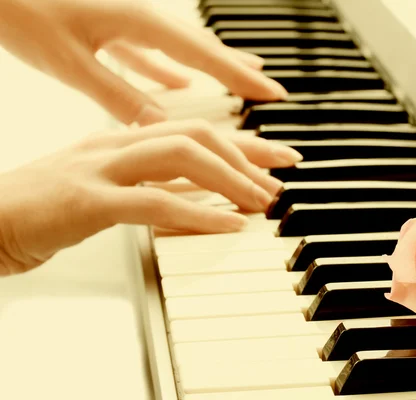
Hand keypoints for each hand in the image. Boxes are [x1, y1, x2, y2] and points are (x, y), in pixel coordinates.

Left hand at [0, 0, 287, 125]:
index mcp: (138, 22)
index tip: (272, 94)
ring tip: (244, 77)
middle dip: (240, 71)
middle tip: (272, 90)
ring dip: (215, 65)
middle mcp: (140, 17)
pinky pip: (152, 51)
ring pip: (182, 48)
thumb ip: (119, 95)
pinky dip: (172, 67)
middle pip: (204, 49)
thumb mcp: (71, 63)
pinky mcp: (109, 27)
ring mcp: (126, 21)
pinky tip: (182, 81)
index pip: (204, 55)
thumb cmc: (20, 13)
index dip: (241, 77)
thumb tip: (161, 127)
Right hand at [0, 120, 301, 275]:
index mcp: (120, 140)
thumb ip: (153, 187)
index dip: (240, 143)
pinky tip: (229, 224)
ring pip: (180, 157)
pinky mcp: (87, 202)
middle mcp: (114, 145)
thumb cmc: (44, 209)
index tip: (274, 157)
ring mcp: (100, 169)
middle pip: (195, 134)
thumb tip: (202, 195)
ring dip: (230, 179)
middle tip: (280, 176)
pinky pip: (154, 203)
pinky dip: (199, 213)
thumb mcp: (109, 190)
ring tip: (262, 200)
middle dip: (246, 154)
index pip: (193, 131)